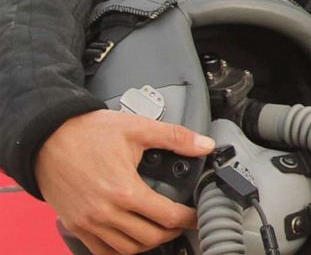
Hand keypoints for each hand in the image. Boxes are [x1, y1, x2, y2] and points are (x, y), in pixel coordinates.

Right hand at [36, 110, 214, 254]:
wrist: (46, 137)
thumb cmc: (86, 133)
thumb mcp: (137, 128)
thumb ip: (175, 137)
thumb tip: (204, 144)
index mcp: (124, 190)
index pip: (167, 217)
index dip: (189, 219)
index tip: (197, 216)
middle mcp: (105, 212)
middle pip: (149, 238)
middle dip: (172, 232)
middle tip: (181, 223)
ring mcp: (88, 222)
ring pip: (126, 249)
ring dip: (148, 243)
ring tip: (159, 229)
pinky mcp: (75, 225)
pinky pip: (100, 250)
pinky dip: (119, 249)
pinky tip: (130, 237)